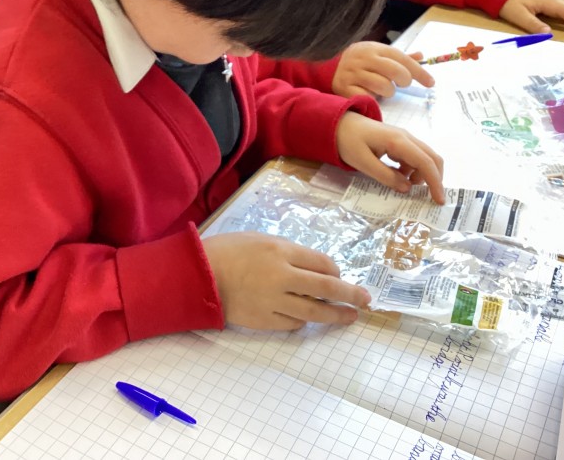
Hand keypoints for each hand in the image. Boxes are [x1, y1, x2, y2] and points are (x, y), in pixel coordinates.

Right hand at [203, 232, 370, 330]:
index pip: (322, 263)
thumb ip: (287, 252)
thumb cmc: (226, 250)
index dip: (336, 270)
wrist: (197, 275)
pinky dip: (302, 321)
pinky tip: (307, 319)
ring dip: (336, 315)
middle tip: (366, 300)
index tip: (340, 275)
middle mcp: (282, 276)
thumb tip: (313, 268)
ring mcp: (273, 301)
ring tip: (350, 317)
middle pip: (327, 287)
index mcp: (281, 250)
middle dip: (350, 294)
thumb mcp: (259, 239)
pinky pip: (292, 323)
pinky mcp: (263, 320)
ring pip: (314, 311)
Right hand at [332, 42, 433, 97]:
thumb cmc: (359, 63)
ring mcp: (353, 74)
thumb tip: (421, 55)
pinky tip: (369, 95)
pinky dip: (372, 99)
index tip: (431, 83)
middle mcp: (363, 59)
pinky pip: (368, 97)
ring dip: (388, 92)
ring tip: (383, 90)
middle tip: (403, 84)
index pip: (402, 59)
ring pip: (383, 86)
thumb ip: (398, 58)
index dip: (419, 72)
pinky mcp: (344, 88)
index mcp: (374, 48)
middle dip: (405, 80)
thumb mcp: (377, 54)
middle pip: (395, 71)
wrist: (327, 67)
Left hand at [336, 112, 444, 203]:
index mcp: (398, 141)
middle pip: (432, 158)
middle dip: (435, 179)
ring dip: (422, 175)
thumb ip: (385, 176)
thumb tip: (407, 188)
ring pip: (424, 158)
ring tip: (407, 188)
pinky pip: (413, 157)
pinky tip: (399, 177)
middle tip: (431, 198)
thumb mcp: (363, 163)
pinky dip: (413, 170)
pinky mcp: (399, 142)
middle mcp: (406, 138)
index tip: (439, 200)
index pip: (425, 162)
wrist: (338, 123)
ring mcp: (403, 138)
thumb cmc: (348, 141)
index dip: (435, 182)